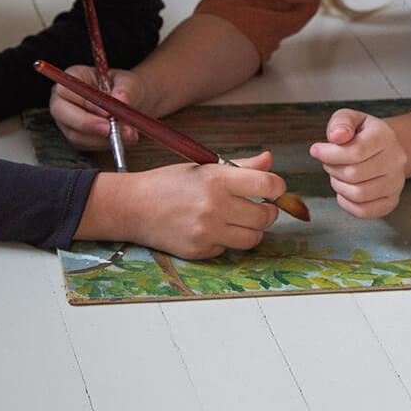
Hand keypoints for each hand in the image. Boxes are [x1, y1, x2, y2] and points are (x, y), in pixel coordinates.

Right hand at [48, 64, 142, 151]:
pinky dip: (105, 144)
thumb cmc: (126, 88)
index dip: (84, 101)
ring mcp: (67, 119)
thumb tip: (120, 99)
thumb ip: (126, 89)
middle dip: (86, 123)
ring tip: (127, 134)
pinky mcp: (77, 136)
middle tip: (111, 129)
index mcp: (73, 77)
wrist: (133, 104)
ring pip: (75, 133)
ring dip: (101, 138)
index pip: (66, 89)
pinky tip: (121, 139)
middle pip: (60, 112)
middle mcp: (64, 98)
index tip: (107, 112)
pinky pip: (86, 145)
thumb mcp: (130, 82)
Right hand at [77, 151, 283, 258]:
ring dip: (251, 228)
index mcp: (216, 179)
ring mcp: (208, 232)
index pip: (267, 184)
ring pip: (253, 237)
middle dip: (266, 210)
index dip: (276, 186)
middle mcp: (214, 206)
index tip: (272, 188)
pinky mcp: (201, 251)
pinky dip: (226, 240)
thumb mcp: (202, 167)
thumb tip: (269, 159)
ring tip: (238, 219)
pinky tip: (212, 229)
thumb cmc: (167, 183)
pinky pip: (229, 249)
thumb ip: (240, 166)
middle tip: (258, 205)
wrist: (133, 206)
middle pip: (265, 216)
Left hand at [310, 108, 407, 217]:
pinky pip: (364, 211)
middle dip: (332, 168)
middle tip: (328, 162)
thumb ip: (341, 122)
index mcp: (385, 137)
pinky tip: (343, 189)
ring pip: (358, 194)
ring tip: (336, 174)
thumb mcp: (349, 117)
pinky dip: (346, 203)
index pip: (356, 152)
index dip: (329, 154)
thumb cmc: (361, 132)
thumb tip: (336, 136)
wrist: (384, 147)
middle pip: (354, 174)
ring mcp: (396, 183)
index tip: (316, 150)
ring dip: (338, 185)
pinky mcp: (392, 201)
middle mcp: (396, 161)